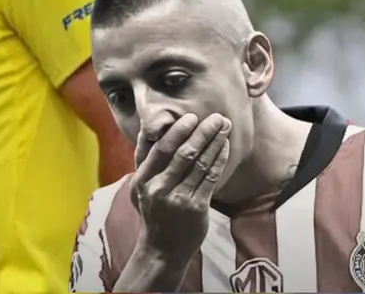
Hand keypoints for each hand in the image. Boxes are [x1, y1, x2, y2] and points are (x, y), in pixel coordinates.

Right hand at [129, 113, 230, 261]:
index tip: (190, 116)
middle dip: (200, 132)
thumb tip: (156, 132)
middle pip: (180, 152)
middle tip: (215, 117)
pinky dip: (218, 160)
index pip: (157, 148)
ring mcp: (176, 198)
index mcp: (141, 179)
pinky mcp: (195, 207)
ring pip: (198, 163)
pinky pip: (210, 178)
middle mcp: (157, 187)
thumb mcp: (140, 189)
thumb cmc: (154, 212)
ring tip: (224, 127)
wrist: (162, 248)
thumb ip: (147, 164)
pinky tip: (224, 148)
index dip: (174, 131)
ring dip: (213, 142)